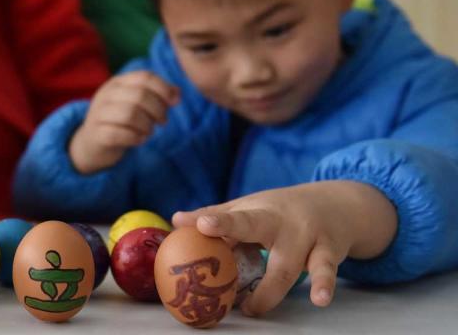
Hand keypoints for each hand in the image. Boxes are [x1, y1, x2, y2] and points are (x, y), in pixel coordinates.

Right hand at [69, 70, 178, 173]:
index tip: (175, 102)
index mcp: (117, 82)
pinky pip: (119, 134)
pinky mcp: (96, 134)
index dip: (164, 88)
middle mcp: (106, 94)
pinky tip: (139, 140)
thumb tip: (177, 93)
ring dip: (147, 125)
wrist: (91, 144)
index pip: (144, 77)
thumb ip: (155, 96)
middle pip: (139, 95)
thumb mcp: (135, 104)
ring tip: (149, 131)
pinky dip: (135, 138)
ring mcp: (98, 114)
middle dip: (158, 109)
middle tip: (162, 121)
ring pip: (130, 114)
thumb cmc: (119, 121)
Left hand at [172, 181, 397, 315]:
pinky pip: (326, 271)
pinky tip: (319, 299)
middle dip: (237, 239)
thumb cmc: (281, 211)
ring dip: (271, 289)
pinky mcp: (329, 254)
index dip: (218, 220)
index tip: (200, 225)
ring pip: (290, 264)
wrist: (337, 205)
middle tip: (221, 278)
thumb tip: (177, 221)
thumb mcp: (251, 209)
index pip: (235, 216)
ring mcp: (308, 237)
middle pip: (259, 233)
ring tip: (252, 309)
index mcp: (260, 212)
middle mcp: (283, 222)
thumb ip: (218, 216)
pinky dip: (323, 285)